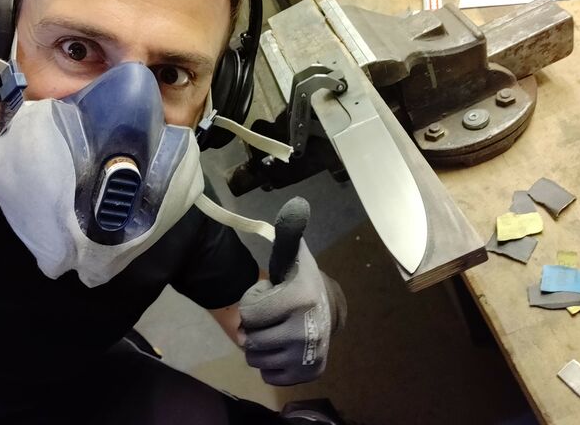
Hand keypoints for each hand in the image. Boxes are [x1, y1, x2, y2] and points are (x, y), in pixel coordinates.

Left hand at [239, 197, 346, 385]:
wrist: (328, 311)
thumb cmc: (302, 281)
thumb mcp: (294, 257)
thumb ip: (288, 233)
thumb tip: (296, 203)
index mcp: (300, 299)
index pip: (251, 314)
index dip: (254, 305)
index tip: (269, 297)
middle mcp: (307, 331)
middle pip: (253, 340)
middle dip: (256, 328)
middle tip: (271, 318)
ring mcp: (308, 356)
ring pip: (257, 360)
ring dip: (260, 347)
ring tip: (275, 332)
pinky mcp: (308, 374)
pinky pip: (269, 376)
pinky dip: (270, 366)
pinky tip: (282, 349)